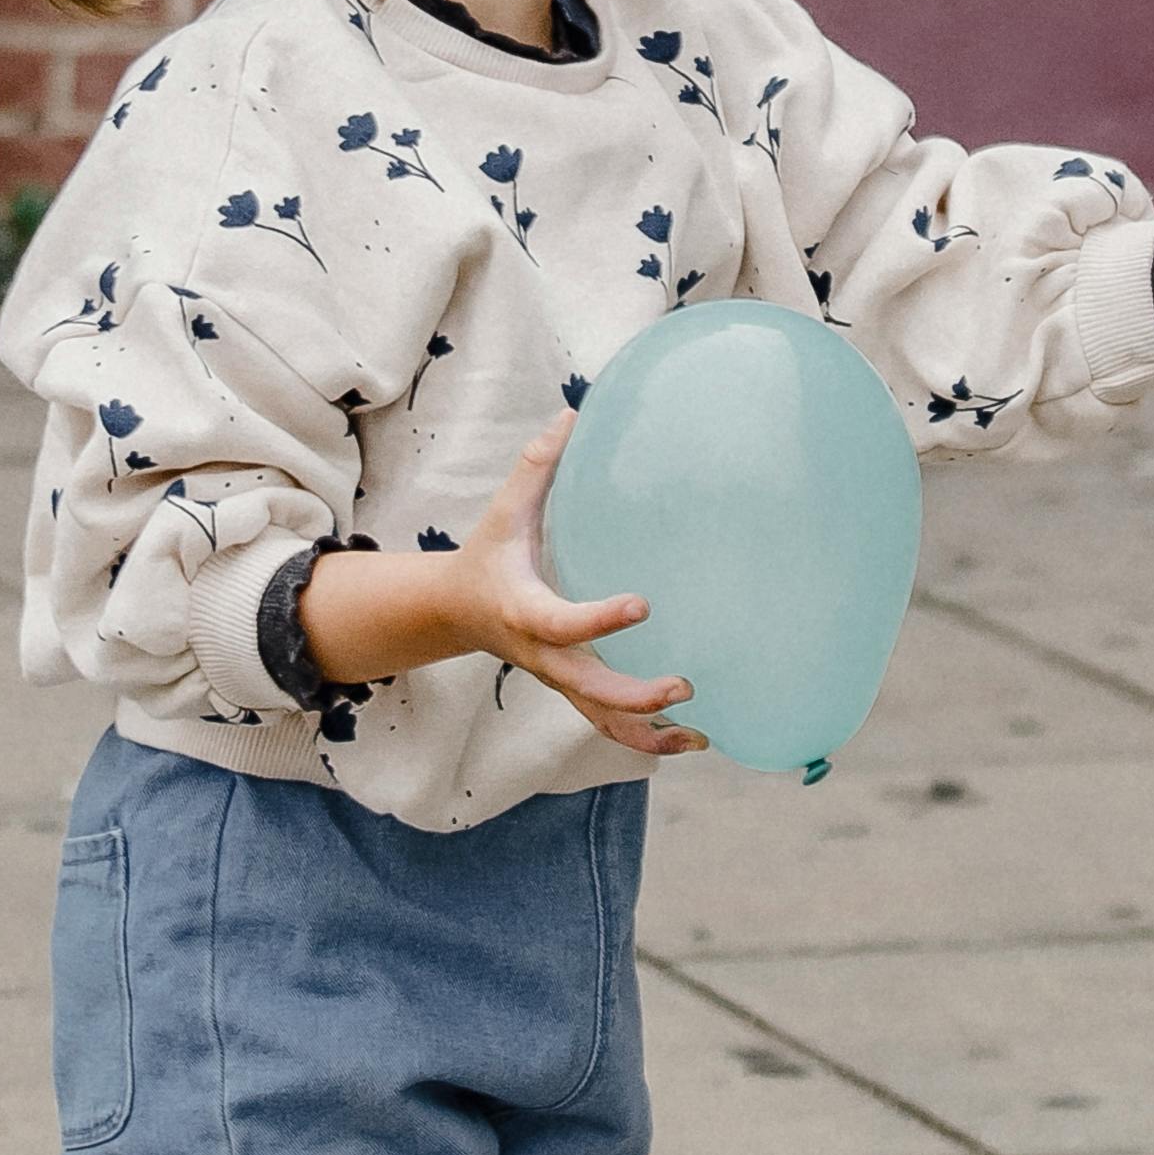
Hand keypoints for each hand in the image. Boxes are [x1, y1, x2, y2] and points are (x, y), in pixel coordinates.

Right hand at [302, 411, 705, 752]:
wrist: (454, 611)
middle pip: (587, 688)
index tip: (642, 604)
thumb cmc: (488, 555)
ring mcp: (557, 679)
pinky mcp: (571, 690)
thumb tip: (574, 414)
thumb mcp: (502, 510)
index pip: (563, 622)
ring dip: (647, 732)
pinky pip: (606, 725)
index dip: (600, 620)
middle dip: (633, 694)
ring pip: (599, 721)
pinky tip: (692, 740)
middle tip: (683, 683)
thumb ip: (536, 467)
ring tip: (699, 734)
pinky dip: (646, 739)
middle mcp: (542, 654)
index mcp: (524, 609)